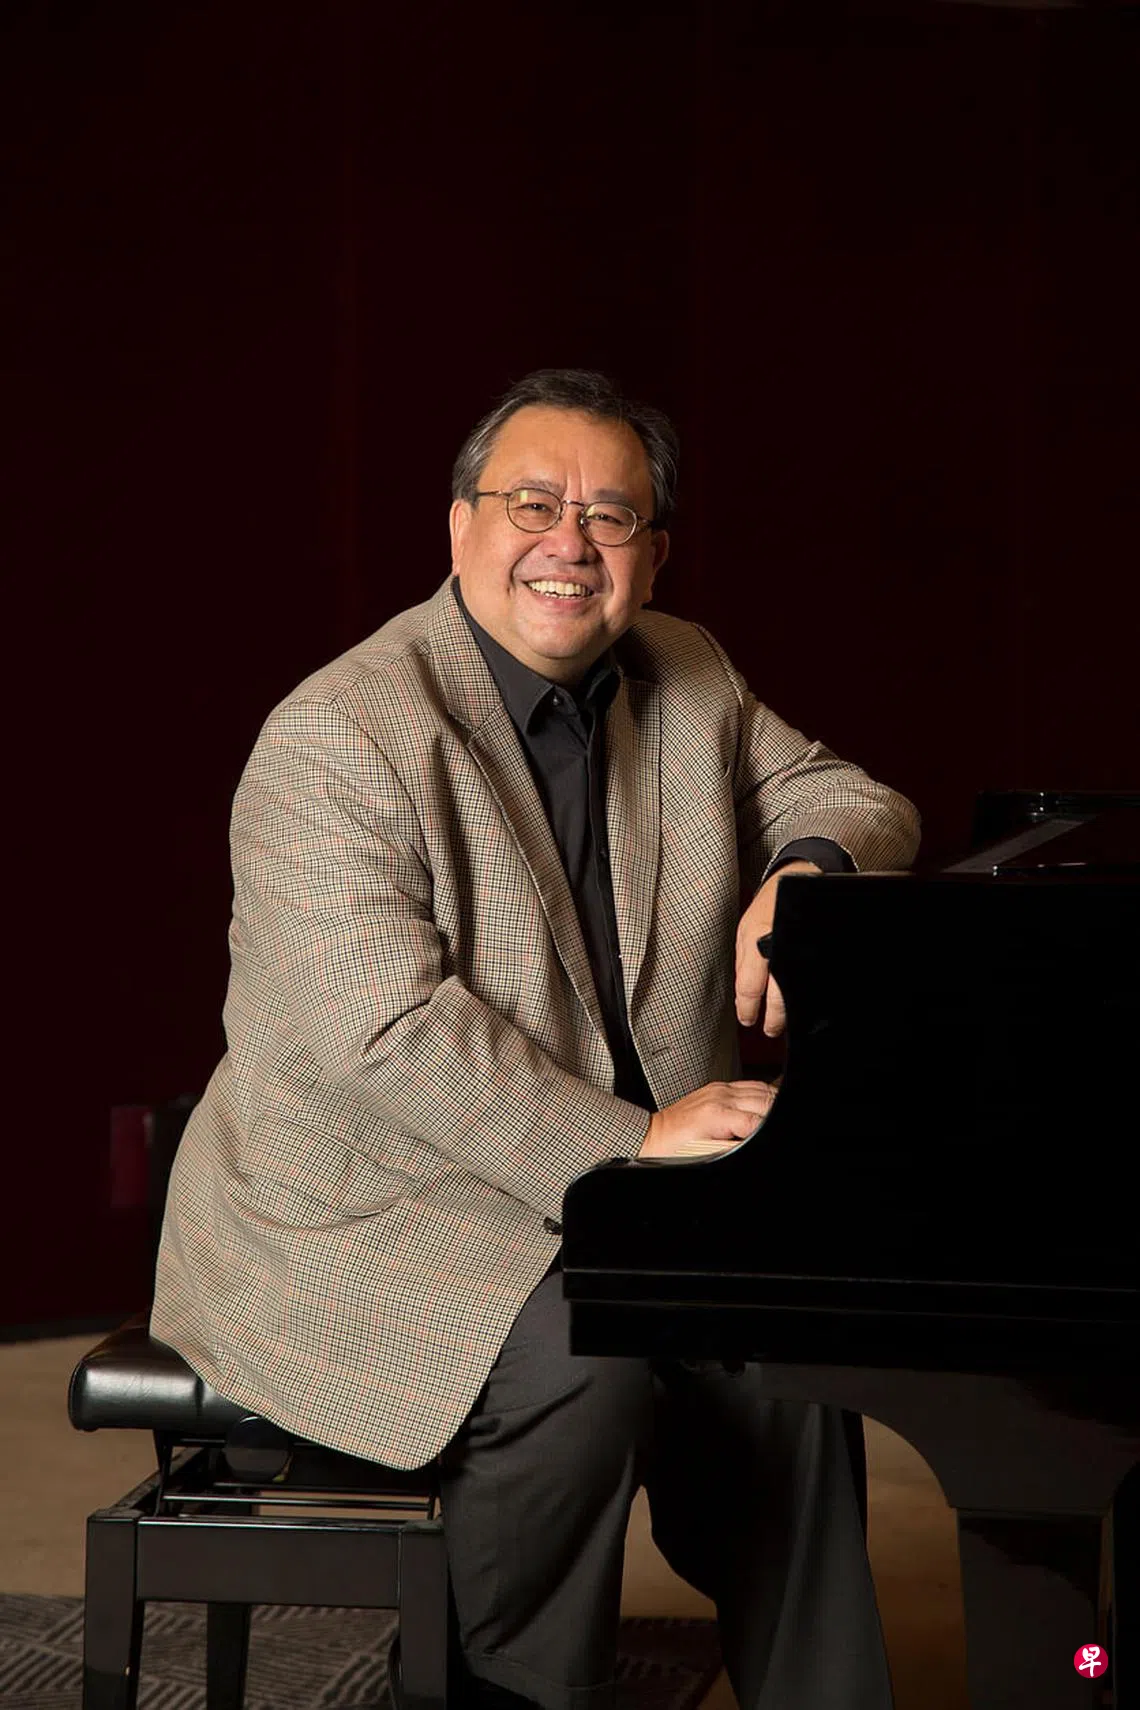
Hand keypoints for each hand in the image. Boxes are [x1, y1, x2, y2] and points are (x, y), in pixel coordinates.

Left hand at [638, 1080, 775, 1158]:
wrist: (654, 1135)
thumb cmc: (674, 1148)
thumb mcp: (707, 1154)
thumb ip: (735, 1145)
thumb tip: (753, 1138)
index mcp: (718, 1114)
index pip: (760, 1121)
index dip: (769, 1130)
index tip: (775, 1135)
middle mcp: (720, 1097)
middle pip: (766, 1100)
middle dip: (777, 1113)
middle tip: (780, 1126)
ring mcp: (720, 1089)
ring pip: (762, 1089)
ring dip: (773, 1102)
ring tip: (777, 1115)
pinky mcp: (718, 1087)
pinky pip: (750, 1085)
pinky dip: (763, 1095)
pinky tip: (767, 1105)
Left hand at [734, 860, 821, 1035]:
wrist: (801, 879)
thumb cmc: (770, 905)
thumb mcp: (745, 930)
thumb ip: (743, 963)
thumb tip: (744, 996)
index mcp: (758, 942)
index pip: (750, 988)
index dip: (748, 1009)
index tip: (748, 1019)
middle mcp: (781, 947)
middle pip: (778, 997)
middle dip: (773, 1019)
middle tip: (770, 1029)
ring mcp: (803, 949)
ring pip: (798, 991)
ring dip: (789, 1011)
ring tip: (784, 1021)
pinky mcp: (818, 951)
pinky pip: (810, 978)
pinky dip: (804, 992)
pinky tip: (801, 999)